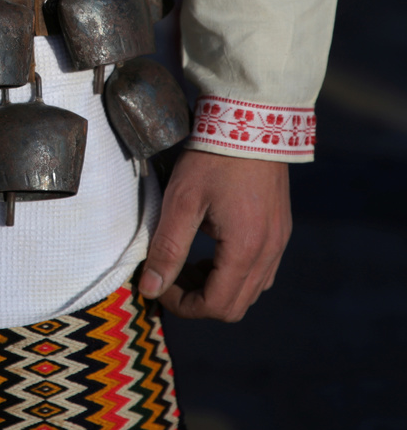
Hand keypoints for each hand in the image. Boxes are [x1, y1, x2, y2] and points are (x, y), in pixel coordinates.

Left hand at [139, 149, 290, 320]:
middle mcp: (270, 253)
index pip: (216, 306)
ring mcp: (279, 242)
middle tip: (171, 276)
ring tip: (188, 263)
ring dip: (217, 288)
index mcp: (246, 250)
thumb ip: (167, 249)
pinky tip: (212, 250)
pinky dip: (234, 273)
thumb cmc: (212, 160)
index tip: (158, 286)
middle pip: (235, 306)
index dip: (183, 305)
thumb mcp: (181, 203)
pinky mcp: (280, 230)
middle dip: (198, 300)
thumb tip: (150, 289)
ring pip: (250, 290)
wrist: (251, 123)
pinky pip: (260, 270)